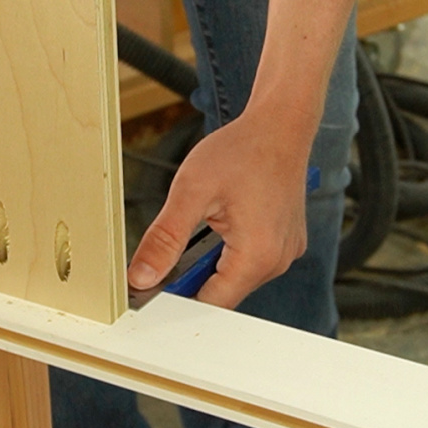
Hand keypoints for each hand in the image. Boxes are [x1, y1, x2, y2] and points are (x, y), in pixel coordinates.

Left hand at [127, 105, 310, 308]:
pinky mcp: (286, 242)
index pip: (210, 304)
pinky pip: (251, 261)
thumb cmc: (242, 150)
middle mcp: (278, 261)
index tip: (153, 283)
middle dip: (193, 275)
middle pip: (224, 292)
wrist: (280, 124)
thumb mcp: (192, 191)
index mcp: (257, 255)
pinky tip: (223, 220)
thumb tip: (141, 276)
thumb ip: (165, 238)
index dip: (176, 297)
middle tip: (174, 241)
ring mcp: (286, 252)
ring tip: (206, 221)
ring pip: (236, 277)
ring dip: (212, 260)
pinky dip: (231, 250)